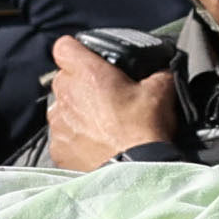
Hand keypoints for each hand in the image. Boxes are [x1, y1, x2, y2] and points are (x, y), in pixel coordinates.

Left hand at [45, 36, 178, 170]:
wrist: (136, 172)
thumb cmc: (144, 130)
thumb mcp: (161, 91)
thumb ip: (158, 72)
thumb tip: (161, 69)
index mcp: (87, 73)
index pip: (64, 46)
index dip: (76, 50)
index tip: (89, 59)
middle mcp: (66, 95)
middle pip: (63, 78)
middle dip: (80, 83)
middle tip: (105, 95)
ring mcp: (58, 123)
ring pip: (61, 107)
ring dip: (76, 110)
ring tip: (100, 123)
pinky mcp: (57, 148)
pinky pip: (62, 135)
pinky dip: (74, 137)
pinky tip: (94, 143)